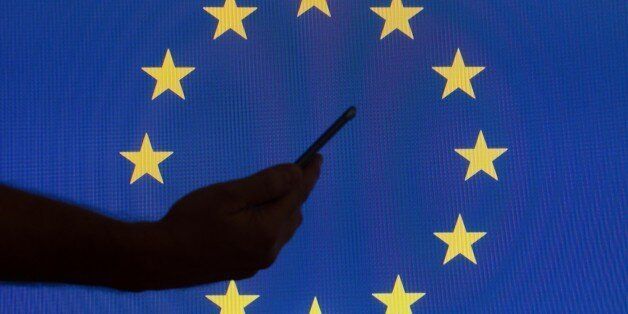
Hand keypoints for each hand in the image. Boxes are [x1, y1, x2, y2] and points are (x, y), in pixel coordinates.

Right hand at [147, 155, 321, 288]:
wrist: (160, 259)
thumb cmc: (190, 221)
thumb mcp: (228, 194)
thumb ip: (266, 183)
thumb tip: (297, 172)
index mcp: (267, 229)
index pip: (298, 195)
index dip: (309, 174)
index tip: (317, 158)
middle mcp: (269, 249)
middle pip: (294, 212)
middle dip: (293, 191)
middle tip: (285, 171)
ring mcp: (259, 262)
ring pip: (283, 228)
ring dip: (281, 209)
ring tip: (265, 193)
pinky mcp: (247, 268)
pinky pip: (270, 241)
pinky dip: (269, 224)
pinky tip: (251, 216)